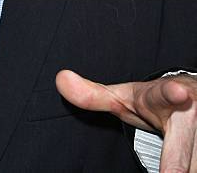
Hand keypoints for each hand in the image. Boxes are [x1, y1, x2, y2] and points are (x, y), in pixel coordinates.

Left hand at [56, 69, 196, 172]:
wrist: (193, 96)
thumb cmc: (155, 101)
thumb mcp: (126, 97)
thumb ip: (93, 95)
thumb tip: (59, 79)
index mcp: (166, 96)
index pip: (169, 95)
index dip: (174, 94)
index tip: (180, 93)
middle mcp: (191, 111)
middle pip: (182, 157)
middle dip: (177, 164)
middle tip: (169, 172)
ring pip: (193, 168)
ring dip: (179, 168)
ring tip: (168, 164)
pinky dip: (186, 170)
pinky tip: (179, 166)